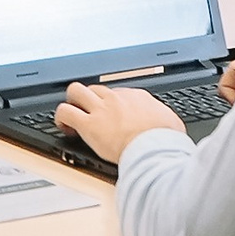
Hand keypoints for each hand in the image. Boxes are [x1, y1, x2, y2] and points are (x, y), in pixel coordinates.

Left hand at [53, 79, 185, 163]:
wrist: (155, 148)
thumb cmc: (165, 140)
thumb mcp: (172, 123)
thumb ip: (166, 120)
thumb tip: (171, 125)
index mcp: (137, 98)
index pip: (117, 92)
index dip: (110, 103)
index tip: (110, 113)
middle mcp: (117, 99)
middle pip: (95, 87)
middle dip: (88, 97)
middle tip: (86, 110)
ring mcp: (101, 109)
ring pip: (76, 91)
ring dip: (72, 101)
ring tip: (71, 114)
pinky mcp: (89, 124)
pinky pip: (66, 112)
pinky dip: (61, 117)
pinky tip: (64, 126)